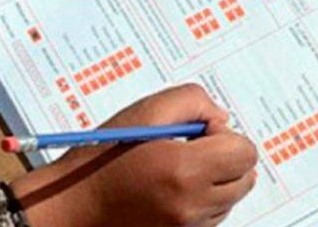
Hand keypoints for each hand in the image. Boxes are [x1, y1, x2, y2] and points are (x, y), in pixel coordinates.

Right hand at [9, 85, 258, 226]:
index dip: (224, 134)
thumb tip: (222, 118)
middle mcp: (192, 206)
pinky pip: (210, 217)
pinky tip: (168, 189)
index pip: (244, 151)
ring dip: (213, 180)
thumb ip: (192, 102)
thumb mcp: (144, 112)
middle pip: (244, 177)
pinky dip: (200, 201)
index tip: (199, 131)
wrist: (73, 206)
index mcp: (185, 171)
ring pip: (229, 198)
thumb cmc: (103, 157)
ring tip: (172, 169)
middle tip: (190, 146)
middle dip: (225, 156)